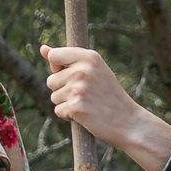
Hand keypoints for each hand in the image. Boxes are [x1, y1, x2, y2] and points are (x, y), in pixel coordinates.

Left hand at [39, 45, 170, 170]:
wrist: (128, 121)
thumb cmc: (109, 95)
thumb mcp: (93, 70)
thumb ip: (67, 59)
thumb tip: (42, 48)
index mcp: (89, 57)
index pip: (54, 56)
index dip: (58, 69)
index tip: (73, 77)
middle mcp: (83, 70)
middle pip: (51, 80)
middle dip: (63, 90)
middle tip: (86, 95)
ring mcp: (79, 88)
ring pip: (54, 97)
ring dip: (66, 104)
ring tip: (87, 105)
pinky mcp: (76, 107)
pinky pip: (58, 110)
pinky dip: (68, 116)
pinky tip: (85, 115)